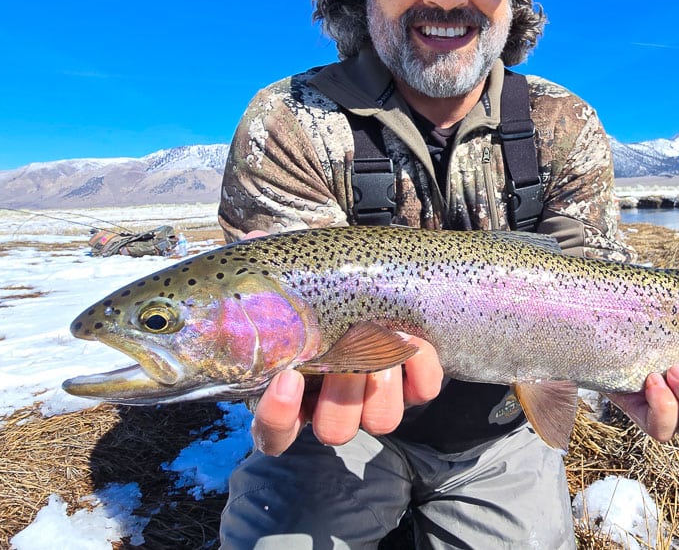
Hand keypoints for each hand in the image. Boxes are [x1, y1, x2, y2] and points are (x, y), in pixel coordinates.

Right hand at [237, 231, 443, 455]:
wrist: (379, 288)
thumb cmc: (324, 292)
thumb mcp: (296, 282)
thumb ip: (274, 272)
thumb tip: (255, 244)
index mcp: (294, 392)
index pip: (274, 433)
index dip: (279, 415)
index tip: (289, 377)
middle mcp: (335, 404)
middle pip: (335, 429)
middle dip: (343, 397)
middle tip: (345, 358)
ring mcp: (376, 400)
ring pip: (381, 421)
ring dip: (382, 386)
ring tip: (383, 341)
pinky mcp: (413, 387)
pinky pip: (423, 392)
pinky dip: (422, 369)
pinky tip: (414, 339)